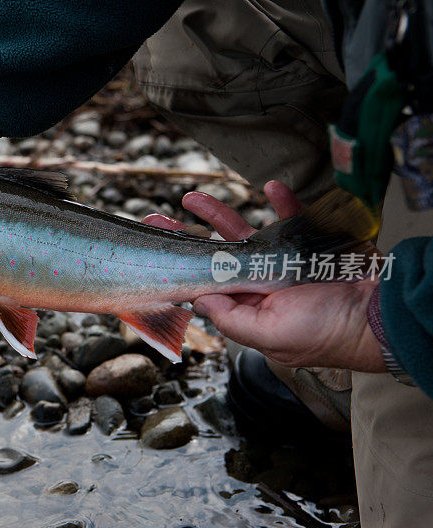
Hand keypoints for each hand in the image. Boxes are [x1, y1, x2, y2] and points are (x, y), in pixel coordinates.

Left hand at [143, 181, 384, 371]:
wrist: (378, 317)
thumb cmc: (326, 333)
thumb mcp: (270, 335)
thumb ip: (231, 319)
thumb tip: (200, 300)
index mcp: (247, 308)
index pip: (204, 285)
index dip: (178, 267)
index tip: (154, 249)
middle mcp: (258, 285)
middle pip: (213, 256)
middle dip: (184, 237)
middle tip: (155, 220)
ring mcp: (281, 263)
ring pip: (242, 234)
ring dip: (217, 214)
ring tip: (190, 198)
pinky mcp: (306, 245)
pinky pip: (290, 218)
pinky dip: (282, 201)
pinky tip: (271, 187)